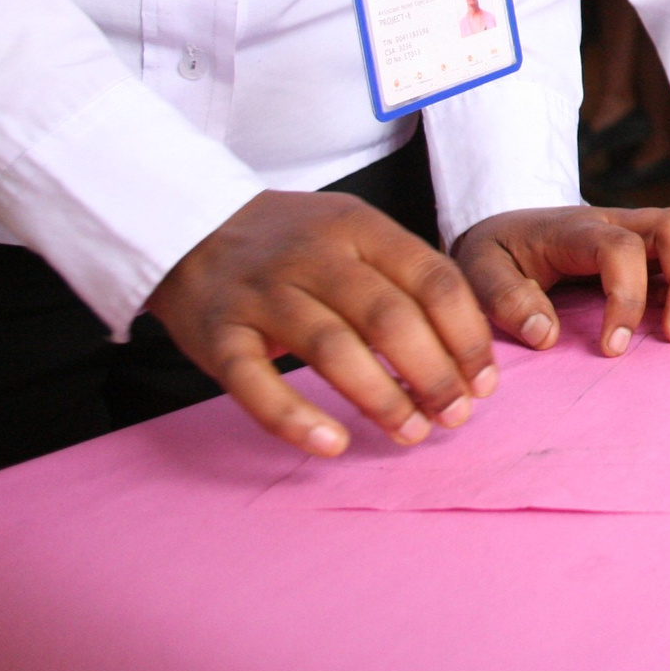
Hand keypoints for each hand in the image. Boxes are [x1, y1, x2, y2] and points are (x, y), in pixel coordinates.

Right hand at [148, 189, 497, 458]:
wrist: (186, 225)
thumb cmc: (291, 242)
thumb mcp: (353, 232)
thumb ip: (405, 273)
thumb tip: (468, 344)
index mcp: (358, 226)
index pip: (433, 280)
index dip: (466, 336)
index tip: (483, 381)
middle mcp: (313, 256)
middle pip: (389, 317)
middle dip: (433, 374)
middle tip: (455, 415)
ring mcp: (262, 295)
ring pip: (332, 349)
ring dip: (380, 399)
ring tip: (410, 433)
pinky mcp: (217, 335)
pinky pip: (256, 383)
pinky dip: (295, 418)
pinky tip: (331, 445)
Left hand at [451, 204, 669, 356]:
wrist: (504, 228)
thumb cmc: (496, 254)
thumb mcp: (479, 273)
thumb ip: (506, 300)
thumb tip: (546, 335)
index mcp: (574, 230)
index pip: (620, 248)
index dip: (627, 298)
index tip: (613, 347)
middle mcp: (614, 220)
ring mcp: (636, 226)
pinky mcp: (649, 240)